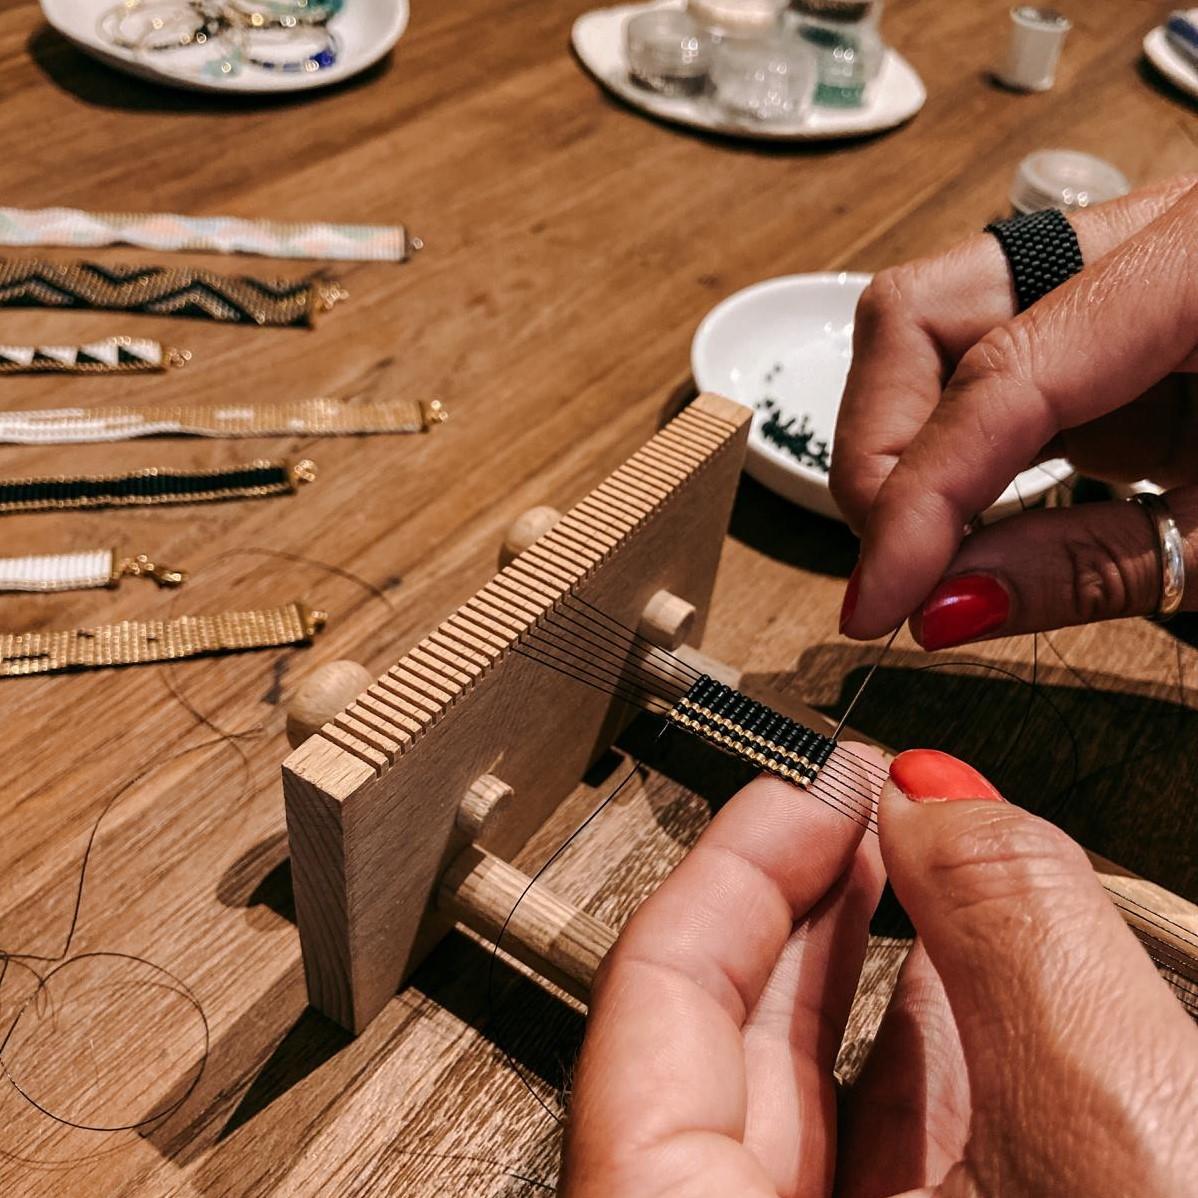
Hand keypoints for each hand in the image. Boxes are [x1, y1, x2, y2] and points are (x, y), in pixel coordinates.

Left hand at [561, 749, 1197, 1196]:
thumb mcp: (1132, 1147)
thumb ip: (1026, 938)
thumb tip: (943, 803)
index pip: (649, 1017)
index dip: (729, 872)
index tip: (800, 785)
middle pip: (716, 1058)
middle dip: (796, 906)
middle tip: (854, 805)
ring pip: (801, 1118)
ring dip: (862, 979)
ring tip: (910, 865)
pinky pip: (883, 1176)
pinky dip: (924, 1075)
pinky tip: (970, 1000)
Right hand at [830, 175, 1197, 645]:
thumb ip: (1085, 569)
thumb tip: (941, 609)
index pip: (1003, 373)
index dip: (919, 498)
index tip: (875, 602)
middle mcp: (1141, 236)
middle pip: (921, 312)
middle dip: (885, 452)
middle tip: (898, 567)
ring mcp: (1107, 272)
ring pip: (925, 332)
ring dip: (903, 450)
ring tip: (932, 551)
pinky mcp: (1094, 325)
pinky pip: (973, 368)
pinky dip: (949, 452)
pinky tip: (969, 521)